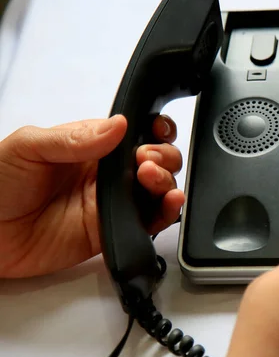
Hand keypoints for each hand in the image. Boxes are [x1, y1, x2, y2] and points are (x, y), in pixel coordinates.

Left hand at [0, 114, 183, 277]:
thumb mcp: (29, 147)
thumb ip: (74, 137)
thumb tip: (118, 124)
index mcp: (92, 146)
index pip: (136, 133)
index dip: (155, 129)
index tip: (157, 130)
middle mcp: (107, 174)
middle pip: (156, 160)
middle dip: (163, 156)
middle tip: (145, 160)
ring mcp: (112, 203)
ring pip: (158, 190)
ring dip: (167, 181)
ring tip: (151, 178)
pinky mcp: (113, 231)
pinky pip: (149, 223)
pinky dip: (167, 213)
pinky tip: (170, 203)